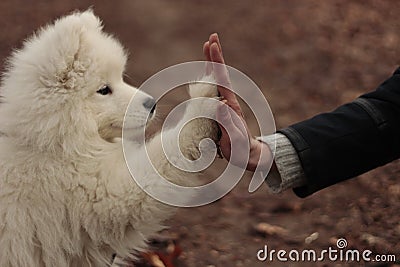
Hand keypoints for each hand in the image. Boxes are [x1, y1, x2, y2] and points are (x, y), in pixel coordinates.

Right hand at [203, 33, 271, 171]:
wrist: (248, 155)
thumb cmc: (241, 149)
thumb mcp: (234, 138)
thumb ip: (226, 122)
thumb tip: (219, 103)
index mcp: (230, 105)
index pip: (222, 80)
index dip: (216, 62)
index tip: (212, 45)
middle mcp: (227, 101)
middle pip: (220, 75)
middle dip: (215, 57)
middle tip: (212, 38)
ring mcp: (224, 105)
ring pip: (216, 81)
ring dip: (211, 64)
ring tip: (208, 48)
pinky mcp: (220, 110)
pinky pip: (212, 91)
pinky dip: (208, 79)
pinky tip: (205, 74)